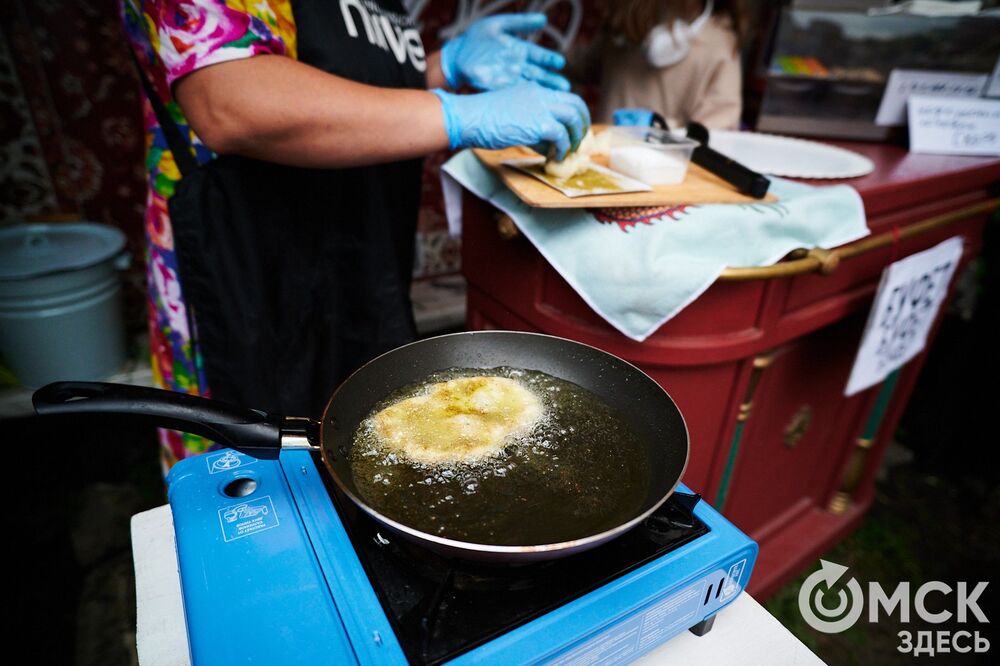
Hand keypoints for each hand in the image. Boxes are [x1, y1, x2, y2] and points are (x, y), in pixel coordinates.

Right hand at [433, 83, 589, 160]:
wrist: (469, 117)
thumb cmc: (483, 120)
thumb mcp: (513, 117)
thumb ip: (533, 128)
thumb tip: (547, 146)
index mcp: (534, 90)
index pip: (564, 97)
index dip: (574, 113)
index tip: (573, 129)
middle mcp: (541, 94)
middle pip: (576, 103)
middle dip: (582, 123)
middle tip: (579, 140)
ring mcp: (540, 107)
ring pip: (573, 117)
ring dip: (576, 136)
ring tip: (570, 150)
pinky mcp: (538, 123)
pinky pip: (561, 136)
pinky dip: (562, 149)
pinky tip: (556, 157)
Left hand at [440, 13, 568, 91]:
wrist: (456, 55)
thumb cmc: (476, 38)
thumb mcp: (497, 25)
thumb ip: (520, 23)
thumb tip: (544, 19)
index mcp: (520, 51)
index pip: (539, 56)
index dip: (549, 60)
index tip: (560, 63)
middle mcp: (517, 67)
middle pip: (538, 75)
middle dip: (551, 81)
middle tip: (564, 88)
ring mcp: (508, 80)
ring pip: (528, 87)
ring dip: (540, 93)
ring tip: (554, 98)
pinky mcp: (497, 89)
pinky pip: (512, 95)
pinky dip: (522, 99)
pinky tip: (532, 104)